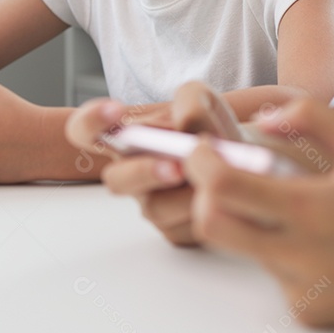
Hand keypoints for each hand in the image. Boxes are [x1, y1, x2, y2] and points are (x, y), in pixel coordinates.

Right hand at [65, 81, 243, 245]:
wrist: (249, 157)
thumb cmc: (216, 126)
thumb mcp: (206, 101)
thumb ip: (190, 102)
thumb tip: (182, 126)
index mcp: (127, 138)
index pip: (84, 130)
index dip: (90, 121)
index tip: (117, 111)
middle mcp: (131, 174)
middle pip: (116, 180)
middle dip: (144, 172)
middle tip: (175, 166)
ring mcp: (151, 204)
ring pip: (155, 207)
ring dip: (185, 195)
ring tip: (213, 180)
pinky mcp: (175, 230)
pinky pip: (183, 227)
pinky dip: (207, 210)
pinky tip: (226, 196)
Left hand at [183, 99, 333, 325]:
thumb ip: (311, 116)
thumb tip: (261, 122)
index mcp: (312, 210)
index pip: (222, 188)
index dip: (201, 164)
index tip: (205, 149)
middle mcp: (300, 257)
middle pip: (211, 225)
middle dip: (204, 196)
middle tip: (221, 176)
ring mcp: (301, 290)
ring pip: (243, 250)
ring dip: (247, 223)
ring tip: (288, 207)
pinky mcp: (306, 312)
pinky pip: (271, 276)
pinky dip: (277, 252)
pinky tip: (315, 243)